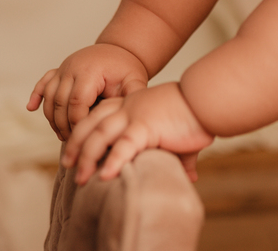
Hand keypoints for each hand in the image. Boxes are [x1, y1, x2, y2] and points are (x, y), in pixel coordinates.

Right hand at [27, 44, 148, 140]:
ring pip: (49, 96)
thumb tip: (130, 120)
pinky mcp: (58, 69)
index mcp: (90, 71)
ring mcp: (63, 67)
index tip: (85, 137)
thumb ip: (131, 99)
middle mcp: (72, 67)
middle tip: (73, 142)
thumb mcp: (134, 82)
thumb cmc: (127, 69)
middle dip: (64, 125)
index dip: (78, 122)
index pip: (77, 102)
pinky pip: (43, 82)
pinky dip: (36, 95)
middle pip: (60, 102)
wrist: (119, 50)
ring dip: (52, 118)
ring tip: (62, 135)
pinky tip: (31, 108)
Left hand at [64, 82, 213, 184]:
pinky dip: (113, 161)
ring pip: (100, 136)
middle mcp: (128, 106)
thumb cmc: (197, 115)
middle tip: (68, 164)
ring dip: (87, 158)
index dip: (83, 130)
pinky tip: (105, 177)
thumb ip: (180, 154)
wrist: (208, 99)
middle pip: (91, 124)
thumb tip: (191, 176)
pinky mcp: (146, 127)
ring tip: (80, 179)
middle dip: (77, 145)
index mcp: (132, 101)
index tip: (75, 147)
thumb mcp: (181, 132)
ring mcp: (135, 115)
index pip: (98, 113)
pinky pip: (124, 146)